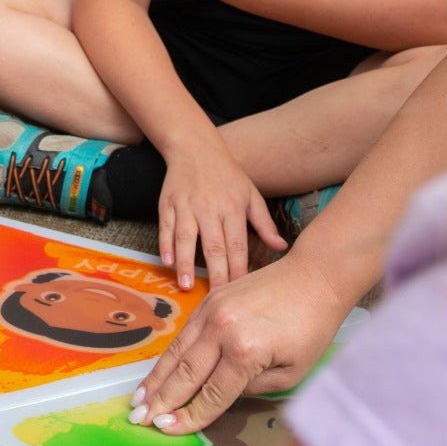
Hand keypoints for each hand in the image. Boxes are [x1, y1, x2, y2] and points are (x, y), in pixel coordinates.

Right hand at [129, 254, 346, 432]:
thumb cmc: (312, 329)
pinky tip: (158, 371)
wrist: (313, 277)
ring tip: (138, 398)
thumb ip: (252, 388)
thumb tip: (222, 394)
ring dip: (156, 378)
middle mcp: (221, 330)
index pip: (212, 394)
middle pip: (185, 373)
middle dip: (161, 400)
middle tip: (139, 419)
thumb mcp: (292, 373)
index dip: (189, 416)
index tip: (166, 430)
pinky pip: (183, 334)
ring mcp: (210, 311)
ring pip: (176, 351)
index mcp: (245, 351)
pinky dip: (168, 356)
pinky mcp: (208, 300)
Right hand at [157, 143, 285, 288]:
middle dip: (215, 274)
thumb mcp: (251, 195)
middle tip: (216, 299)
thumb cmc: (227, 174)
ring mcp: (186, 206)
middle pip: (213, 246)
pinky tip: (166, 262)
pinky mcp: (167, 204)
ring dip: (185, 263)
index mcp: (233, 208)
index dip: (239, 270)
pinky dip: (165, 244)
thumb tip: (281, 248)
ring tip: (185, 285)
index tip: (240, 292)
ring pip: (186, 238)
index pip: (238, 245)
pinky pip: (166, 227)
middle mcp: (209, 208)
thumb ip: (264, 223)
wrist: (195, 147)